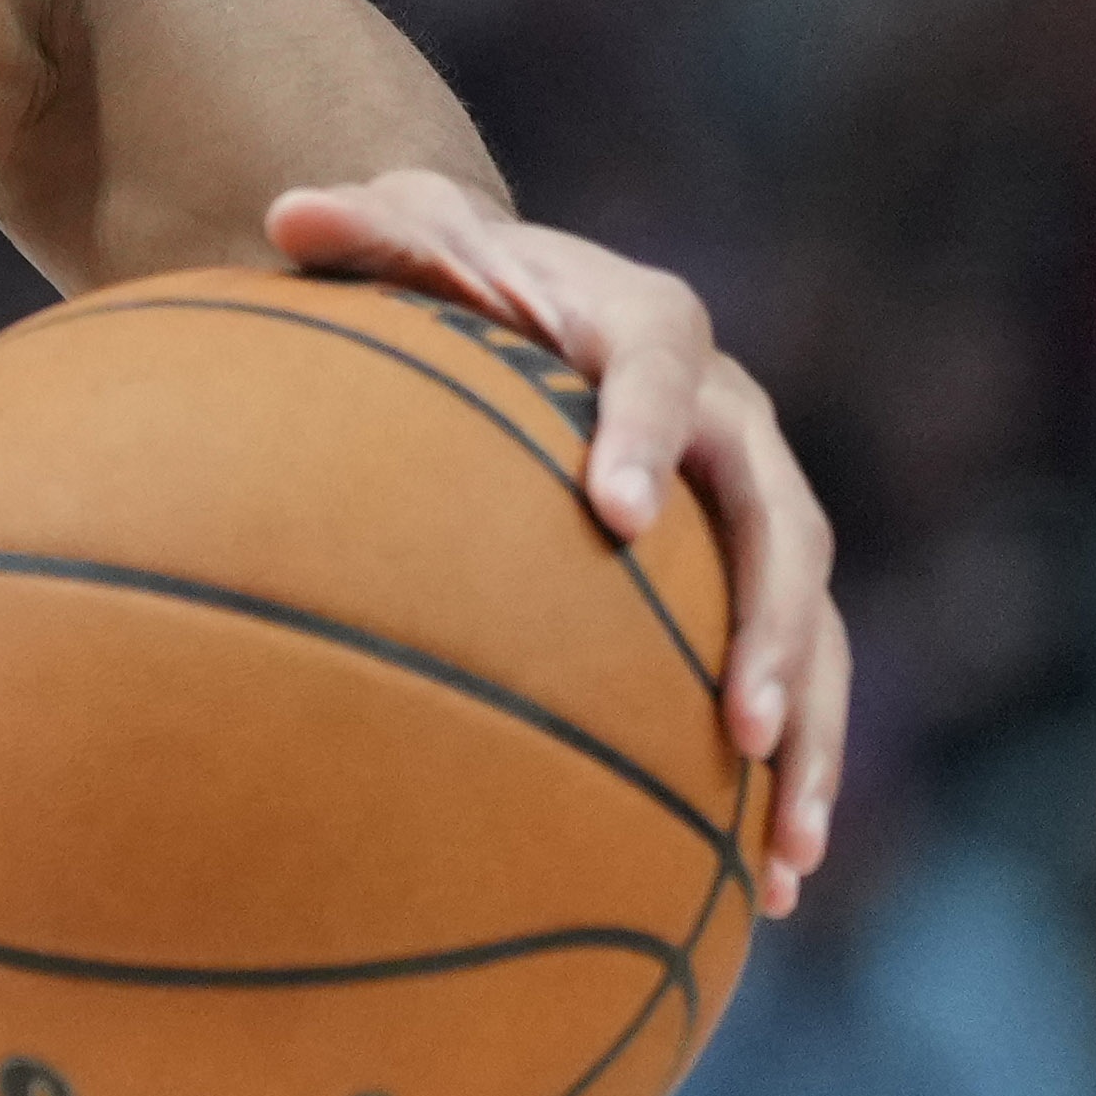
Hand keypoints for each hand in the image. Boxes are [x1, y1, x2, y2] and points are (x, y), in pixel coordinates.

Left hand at [260, 170, 852, 916]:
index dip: (648, 435)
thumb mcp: (402, 234)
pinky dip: (787, 774)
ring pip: (813, 624)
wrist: (521, 304)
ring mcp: (754, 504)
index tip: (617, 515)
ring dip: (809, 733)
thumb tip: (283, 212)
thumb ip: (361, 229)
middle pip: (785, 522)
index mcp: (649, 327)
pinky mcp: (752, 581)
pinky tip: (766, 884)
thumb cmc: (449, 277)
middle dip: (772, 628)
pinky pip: (792, 678)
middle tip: (740, 726)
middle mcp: (730, 418)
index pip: (662, 369)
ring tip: (784, 851)